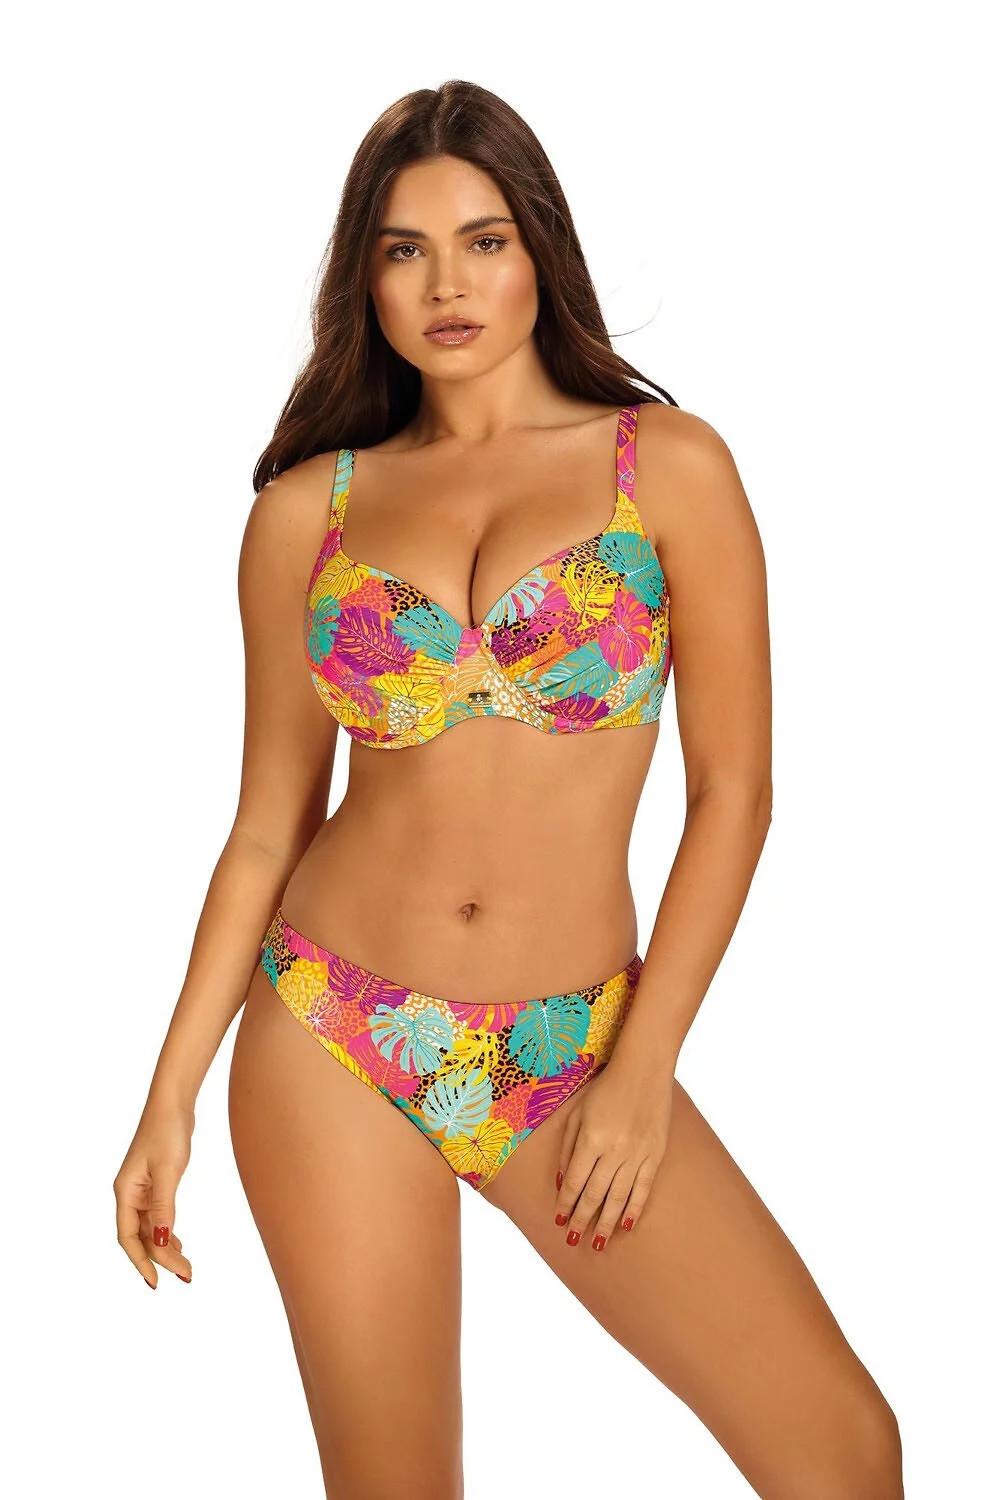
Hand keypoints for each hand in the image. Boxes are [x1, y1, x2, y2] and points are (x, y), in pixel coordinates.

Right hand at [114, 1103, 194, 1287]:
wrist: (172, 1104)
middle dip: (161, 1258)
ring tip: (185, 1266)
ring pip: (150, 1228)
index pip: (128, 1237)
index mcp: (125, 1192)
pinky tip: (178, 1241)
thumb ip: (164, 1207)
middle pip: (142, 1236)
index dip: (140, 1262)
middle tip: (187, 1274)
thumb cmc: (167, 1132)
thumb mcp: (168, 1171)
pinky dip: (168, 1230)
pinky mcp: (154, 1183)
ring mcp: (141, 1189)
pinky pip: (157, 1215)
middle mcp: (129, 1194)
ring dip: (166, 1247)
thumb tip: (163, 1241)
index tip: (156, 1282)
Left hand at [553, 1062, 673, 1251]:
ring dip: (607, 1222)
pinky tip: (627, 1224)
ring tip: (599, 1243)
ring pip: (620, 1197)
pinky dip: (635, 1207)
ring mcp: (638, 1153)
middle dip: (583, 1220)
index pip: (576, 1182)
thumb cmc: (605, 1088)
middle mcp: (615, 1150)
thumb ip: (568, 1148)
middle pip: (596, 1194)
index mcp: (592, 1139)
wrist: (644, 1070)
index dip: (566, 1203)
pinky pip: (644, 1187)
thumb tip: (563, 1183)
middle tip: (574, 1240)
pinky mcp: (656, 1153)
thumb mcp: (577, 1113)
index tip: (559, 1221)